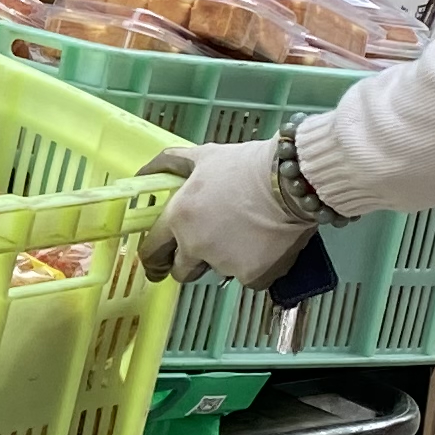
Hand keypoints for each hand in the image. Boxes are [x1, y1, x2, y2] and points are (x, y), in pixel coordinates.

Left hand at [154, 137, 313, 288]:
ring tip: (247, 232)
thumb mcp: (203, 156)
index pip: (152, 252)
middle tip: (208, 247)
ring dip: (226, 259)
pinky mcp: (253, 276)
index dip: (154, 258)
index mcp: (179, 219)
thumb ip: (169, 165)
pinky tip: (266, 243)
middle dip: (190, 264)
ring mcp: (225, 264)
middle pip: (182, 272)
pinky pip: (248, 278)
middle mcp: (196, 246)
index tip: (158, 263)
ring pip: (218, 272)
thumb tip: (143, 175)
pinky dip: (256, 266)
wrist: (292, 180)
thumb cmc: (247, 165)